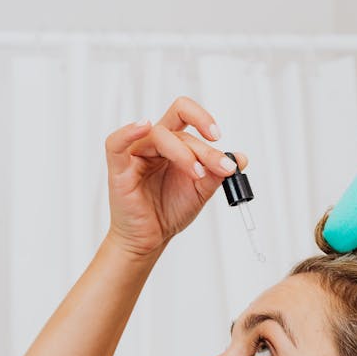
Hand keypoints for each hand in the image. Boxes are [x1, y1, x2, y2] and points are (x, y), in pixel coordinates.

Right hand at [105, 95, 248, 258]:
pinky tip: (143, 126)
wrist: (151, 239)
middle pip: (177, 127)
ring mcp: (135, 154)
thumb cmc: (168, 212)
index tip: (219, 137)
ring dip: (183, 153)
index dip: (203, 119)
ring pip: (159, 136)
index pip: (186, 117)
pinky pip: (116, 143)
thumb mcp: (200, 191)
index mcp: (172, 144)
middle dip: (203, 148)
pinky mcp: (119, 169)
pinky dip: (128, 132)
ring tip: (196, 175)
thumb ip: (217, 172)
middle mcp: (154, 145)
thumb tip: (241, 158)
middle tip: (219, 166)